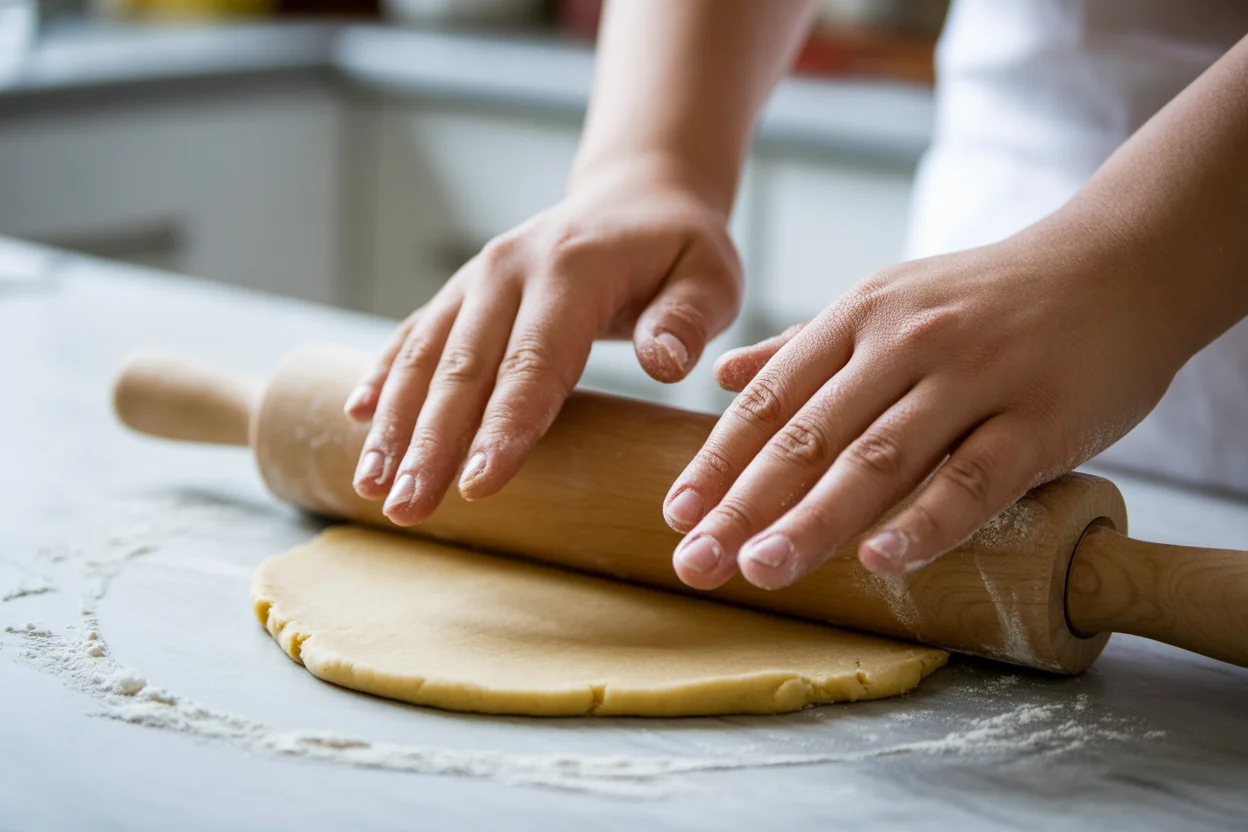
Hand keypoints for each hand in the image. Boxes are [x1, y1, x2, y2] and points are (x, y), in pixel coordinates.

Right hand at [344, 158, 741, 525]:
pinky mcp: (463, 290)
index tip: (478, 485)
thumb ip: (687, 318)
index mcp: (571, 271)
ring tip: (371, 485)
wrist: (637, 195)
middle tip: (406, 508)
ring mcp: (478, 277)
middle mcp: (511, 270)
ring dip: (395, 422)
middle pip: (464, 368)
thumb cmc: (680, 249)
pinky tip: (357, 416)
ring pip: (426, 355)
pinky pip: (415, 333)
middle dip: (431, 443)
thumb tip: (666, 365)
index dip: (505, 427)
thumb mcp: (710, 276)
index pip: (534, 362)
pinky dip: (385, 375)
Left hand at [663, 221, 1183, 588]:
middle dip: (744, 504)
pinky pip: (975, 478)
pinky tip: (877, 560)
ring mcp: (974, 377)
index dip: (719, 461)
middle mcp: (906, 342)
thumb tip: (722, 375)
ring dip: (814, 520)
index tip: (677, 516)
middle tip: (696, 563)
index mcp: (859, 317)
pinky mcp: (1041, 418)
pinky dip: (924, 520)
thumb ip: (805, 346)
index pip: (771, 401)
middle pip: (809, 436)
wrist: (1120, 264)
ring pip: (880, 459)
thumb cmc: (988, 297)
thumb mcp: (888, 301)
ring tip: (762, 570)